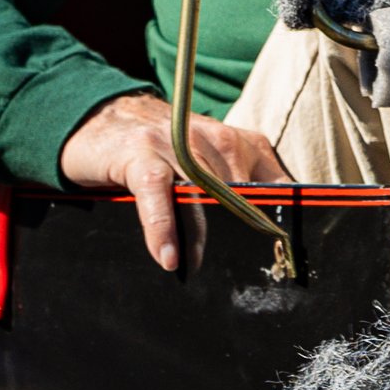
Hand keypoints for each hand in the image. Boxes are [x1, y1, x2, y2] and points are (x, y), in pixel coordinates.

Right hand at [59, 91, 289, 269]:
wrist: (104, 116)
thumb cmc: (164, 151)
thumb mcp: (209, 163)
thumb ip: (239, 190)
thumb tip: (271, 241)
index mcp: (242, 145)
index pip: (277, 186)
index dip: (282, 222)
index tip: (284, 256)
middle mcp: (215, 140)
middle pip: (242, 194)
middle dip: (245, 234)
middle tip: (245, 273)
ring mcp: (177, 144)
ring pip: (202, 194)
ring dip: (202, 236)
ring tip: (200, 267)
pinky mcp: (141, 153)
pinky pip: (157, 192)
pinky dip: (163, 227)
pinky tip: (167, 257)